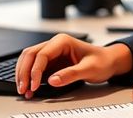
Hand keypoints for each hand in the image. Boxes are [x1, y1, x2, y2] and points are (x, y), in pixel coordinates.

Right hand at [15, 33, 132, 99]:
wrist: (109, 62)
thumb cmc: (102, 61)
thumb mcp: (89, 69)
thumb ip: (71, 74)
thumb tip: (52, 80)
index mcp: (62, 41)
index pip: (42, 55)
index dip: (35, 71)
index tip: (34, 86)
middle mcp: (54, 45)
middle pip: (30, 55)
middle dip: (24, 73)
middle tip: (23, 89)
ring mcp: (51, 53)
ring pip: (29, 60)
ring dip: (24, 75)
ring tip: (24, 90)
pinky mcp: (51, 63)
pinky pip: (34, 68)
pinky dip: (29, 77)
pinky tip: (29, 88)